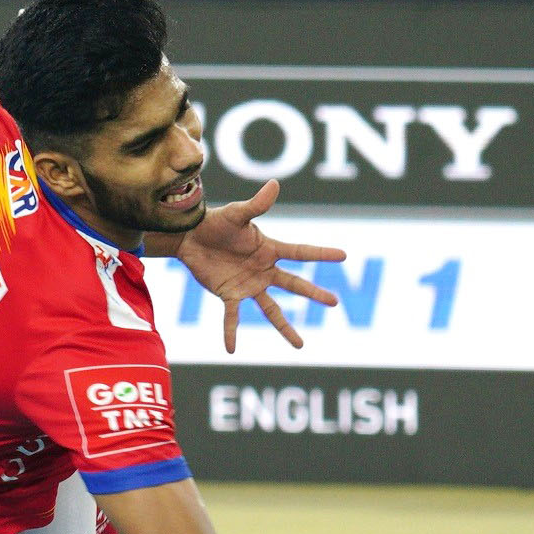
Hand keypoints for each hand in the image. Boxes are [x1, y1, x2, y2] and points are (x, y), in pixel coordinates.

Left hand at [172, 181, 346, 350]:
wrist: (189, 236)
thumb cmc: (214, 222)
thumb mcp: (237, 214)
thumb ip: (256, 205)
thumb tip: (275, 184)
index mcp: (269, 249)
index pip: (301, 252)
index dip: (321, 253)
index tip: (343, 255)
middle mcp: (263, 270)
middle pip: (294, 284)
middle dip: (314, 293)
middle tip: (335, 302)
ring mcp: (248, 285)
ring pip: (272, 309)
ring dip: (285, 327)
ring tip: (300, 346)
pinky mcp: (229, 294)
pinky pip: (232, 317)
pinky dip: (231, 332)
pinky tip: (232, 349)